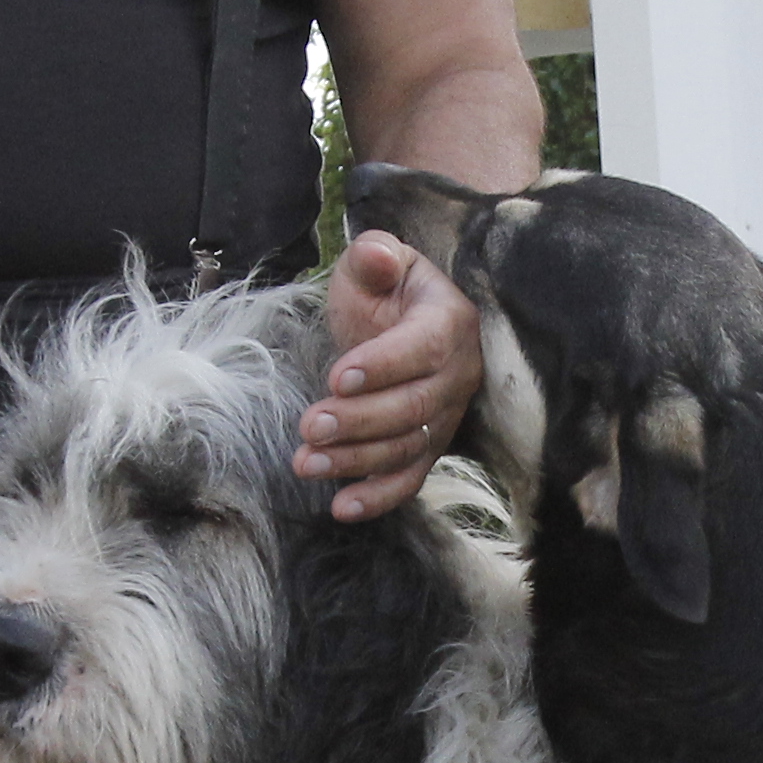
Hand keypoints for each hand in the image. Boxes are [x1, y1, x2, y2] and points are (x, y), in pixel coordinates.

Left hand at [299, 234, 478, 520]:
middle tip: (309, 425)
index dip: (384, 365)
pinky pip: (410, 479)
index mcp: (450, 321)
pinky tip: (340, 507)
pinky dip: (378, 498)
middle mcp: (458, 374)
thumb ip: (374, 255)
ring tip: (305, 462)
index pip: (425, 347)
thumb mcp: (375, 261)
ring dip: (355, 460)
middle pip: (414, 407)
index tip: (337, 377)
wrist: (397, 322)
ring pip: (407, 447)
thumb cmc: (384, 290)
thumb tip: (375, 255)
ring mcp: (446, 416)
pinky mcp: (427, 448)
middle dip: (359, 420)